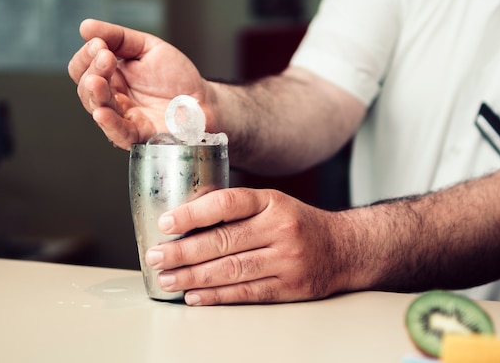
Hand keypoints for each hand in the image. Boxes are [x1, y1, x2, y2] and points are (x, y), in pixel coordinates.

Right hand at [68, 19, 210, 148]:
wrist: (203, 98)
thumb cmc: (176, 76)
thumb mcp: (148, 48)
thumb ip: (118, 37)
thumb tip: (85, 26)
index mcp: (112, 77)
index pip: (82, 68)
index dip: (86, 56)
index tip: (99, 44)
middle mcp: (113, 98)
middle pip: (86, 88)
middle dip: (92, 70)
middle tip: (106, 57)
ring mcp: (124, 117)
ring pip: (98, 108)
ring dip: (95, 94)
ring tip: (97, 81)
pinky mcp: (139, 134)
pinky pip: (118, 133)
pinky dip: (109, 124)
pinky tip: (101, 113)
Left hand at [145, 188, 356, 304]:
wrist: (344, 248)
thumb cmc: (299, 223)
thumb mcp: (273, 203)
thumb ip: (237, 209)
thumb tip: (187, 217)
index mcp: (272, 202)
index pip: (227, 203)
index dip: (193, 213)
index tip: (166, 222)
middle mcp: (280, 229)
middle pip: (223, 241)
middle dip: (183, 251)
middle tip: (155, 257)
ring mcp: (287, 260)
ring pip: (231, 270)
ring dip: (193, 277)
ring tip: (167, 278)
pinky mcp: (290, 288)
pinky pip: (247, 293)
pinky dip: (216, 296)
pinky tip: (194, 295)